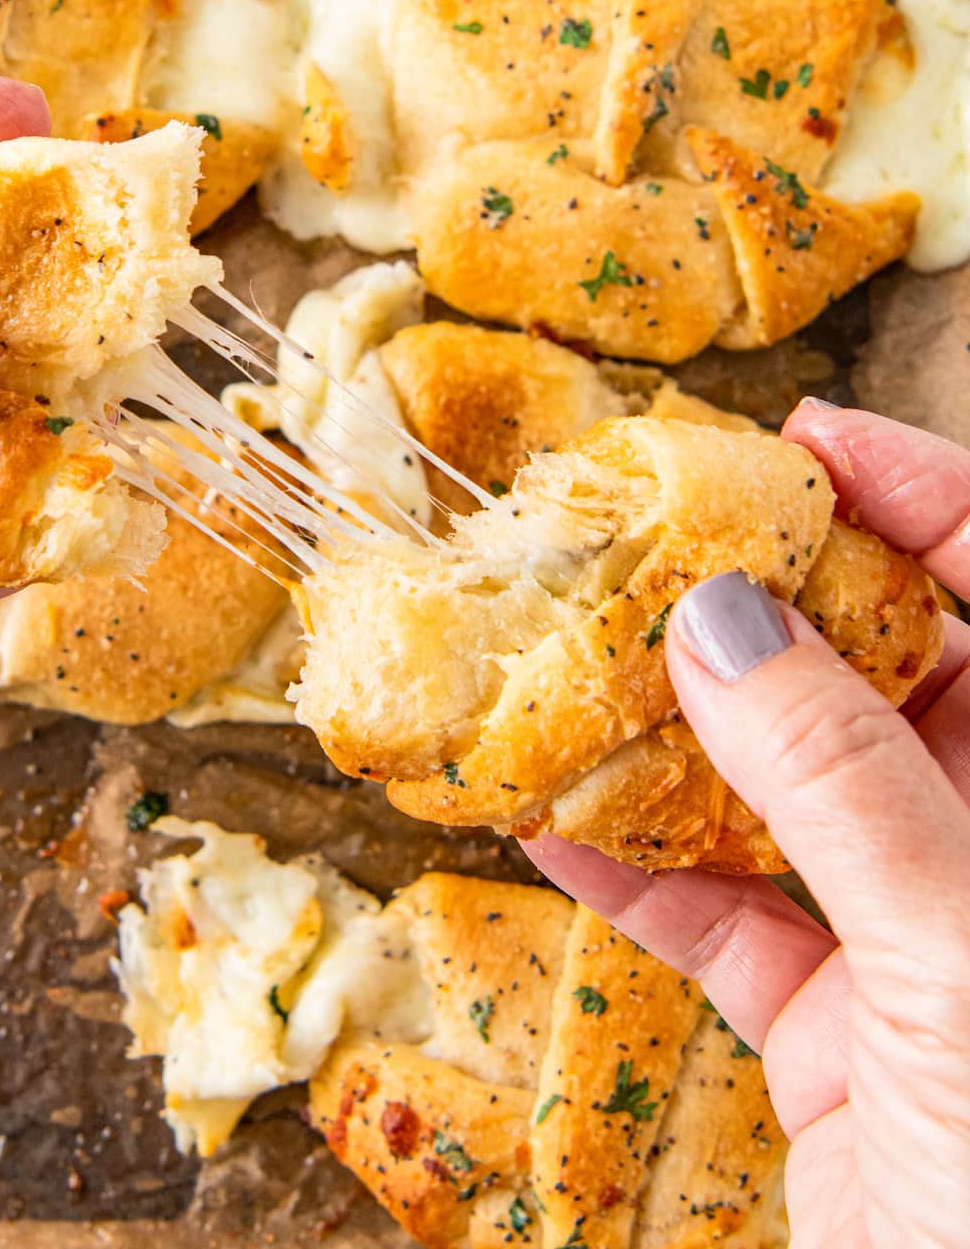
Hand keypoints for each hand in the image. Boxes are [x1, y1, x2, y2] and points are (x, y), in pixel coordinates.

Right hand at [524, 401, 969, 1248]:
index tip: (798, 438)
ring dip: (662, 735)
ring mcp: (915, 934)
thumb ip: (845, 784)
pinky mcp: (837, 1027)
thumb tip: (723, 620)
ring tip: (558, 657)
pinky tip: (538, 819)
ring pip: (778, 791)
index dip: (919, 492)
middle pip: (874, 674)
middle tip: (641, 535)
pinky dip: (628, 871)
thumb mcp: (963, 960)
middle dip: (758, 603)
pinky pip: (721, 917)